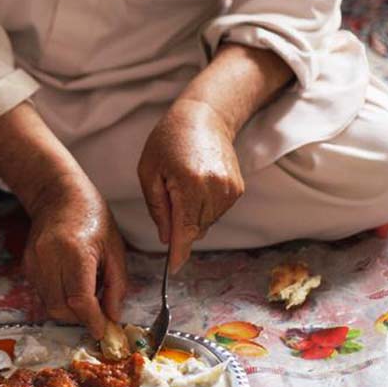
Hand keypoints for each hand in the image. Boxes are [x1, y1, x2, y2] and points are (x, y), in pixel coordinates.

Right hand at [22, 181, 127, 339]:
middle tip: (98, 313)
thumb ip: (117, 286)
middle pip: (61, 308)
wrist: (59, 195)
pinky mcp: (27, 265)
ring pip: (50, 305)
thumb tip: (112, 317)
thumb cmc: (92, 216)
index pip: (80, 300)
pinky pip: (43, 294)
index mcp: (75, 251)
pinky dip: (59, 297)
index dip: (92, 321)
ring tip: (86, 289)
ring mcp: (34, 261)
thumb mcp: (115, 248)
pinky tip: (71, 282)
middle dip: (81, 318)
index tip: (103, 330)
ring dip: (70, 309)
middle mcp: (49, 257)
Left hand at [137, 99, 244, 272]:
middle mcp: (215, 188)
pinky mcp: (238, 189)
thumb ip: (157, 208)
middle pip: (195, 229)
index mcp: (189, 183)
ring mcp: (230, 189)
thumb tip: (166, 239)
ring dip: (192, 216)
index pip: (185, 229)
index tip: (173, 269)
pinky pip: (217, 212)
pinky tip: (197, 185)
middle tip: (169, 196)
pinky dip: (204, 208)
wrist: (204, 117)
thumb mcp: (149, 171)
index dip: (178, 252)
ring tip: (184, 185)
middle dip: (179, 226)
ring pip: (206, 223)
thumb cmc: (168, 141)